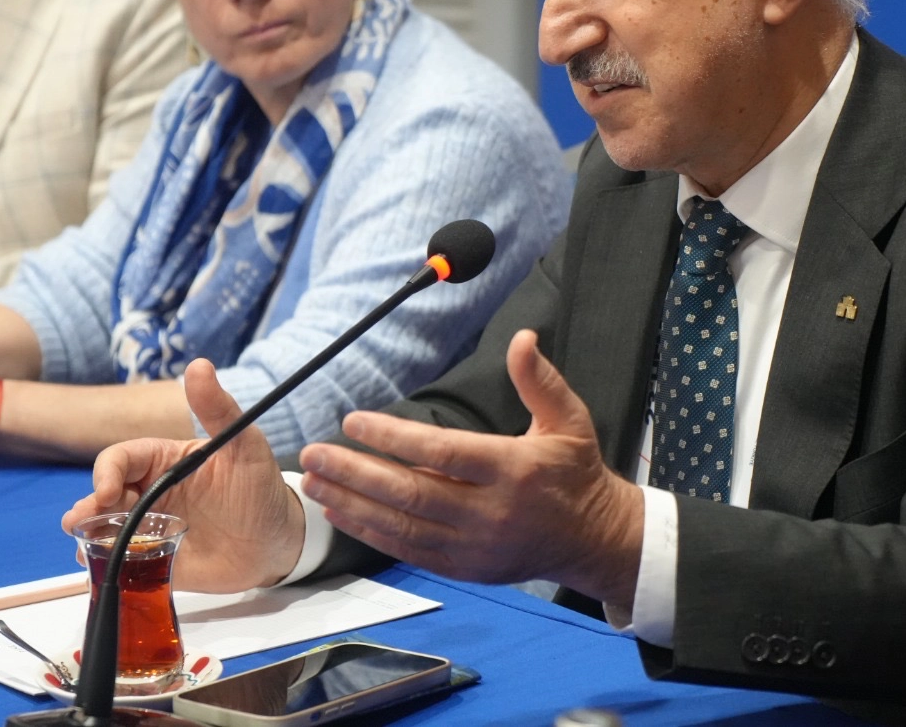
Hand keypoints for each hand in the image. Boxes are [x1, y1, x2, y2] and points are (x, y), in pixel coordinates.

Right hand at [63, 358, 305, 592]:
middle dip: (88, 507)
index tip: (109, 491)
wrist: (278, 541)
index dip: (107, 471)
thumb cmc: (260, 488)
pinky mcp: (153, 560)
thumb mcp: (245, 445)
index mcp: (164, 461)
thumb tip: (198, 365)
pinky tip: (102, 567)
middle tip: (79, 522)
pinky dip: (106, 564)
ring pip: (105, 529)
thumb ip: (219, 410)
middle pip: (104, 495)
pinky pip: (120, 562)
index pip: (121, 458)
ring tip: (85, 549)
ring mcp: (149, 528)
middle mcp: (150, 493)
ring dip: (89, 536)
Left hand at [298, 330, 644, 607]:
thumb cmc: (575, 472)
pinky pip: (408, 551)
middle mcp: (490, 513)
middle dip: (356, 472)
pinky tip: (341, 511)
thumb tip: (522, 338)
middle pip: (411, 493)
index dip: (395, 438)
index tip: (354, 422)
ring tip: (313, 481)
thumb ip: (540, 380)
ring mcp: (474, 546)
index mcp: (513, 470)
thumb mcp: (569, 420)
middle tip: (314, 454)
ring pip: (401, 527)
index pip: (443, 452)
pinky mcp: (464, 568)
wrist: (592, 539)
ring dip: (352, 503)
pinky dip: (370, 532)